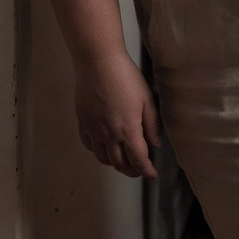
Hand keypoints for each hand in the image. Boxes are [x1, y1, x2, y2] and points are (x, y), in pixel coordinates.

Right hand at [74, 50, 161, 178]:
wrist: (98, 63)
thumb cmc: (125, 77)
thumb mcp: (146, 98)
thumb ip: (151, 124)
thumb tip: (156, 144)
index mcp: (128, 130)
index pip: (139, 160)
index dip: (147, 170)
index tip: (152, 175)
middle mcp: (109, 135)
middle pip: (120, 163)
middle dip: (132, 170)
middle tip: (140, 170)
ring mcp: (94, 131)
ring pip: (103, 158)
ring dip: (115, 164)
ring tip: (123, 162)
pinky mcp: (83, 123)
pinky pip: (90, 146)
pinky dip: (99, 152)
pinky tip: (105, 147)